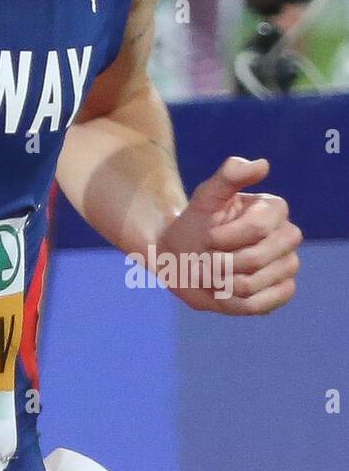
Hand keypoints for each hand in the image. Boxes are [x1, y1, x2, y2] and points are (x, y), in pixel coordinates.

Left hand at [154, 156, 299, 315]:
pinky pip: (261, 305)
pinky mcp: (282, 292)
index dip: (225, 237)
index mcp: (274, 209)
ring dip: (220, 281)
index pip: (258, 228)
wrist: (182, 256)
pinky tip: (224, 289)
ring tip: (211, 273)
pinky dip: (232, 301)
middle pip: (256, 259)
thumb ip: (229, 176)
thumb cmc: (195, 224)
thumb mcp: (205, 197)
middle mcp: (287, 236)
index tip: (208, 235)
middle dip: (220, 261)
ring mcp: (287, 265)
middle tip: (205, 257)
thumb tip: (262, 165)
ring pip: (253, 284)